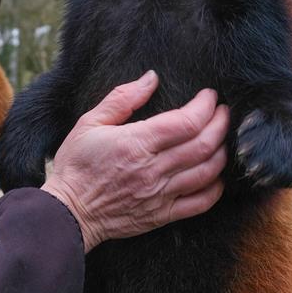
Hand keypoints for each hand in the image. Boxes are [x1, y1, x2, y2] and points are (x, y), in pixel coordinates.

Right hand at [41, 71, 228, 252]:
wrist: (67, 213)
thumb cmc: (75, 165)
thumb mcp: (89, 123)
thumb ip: (122, 98)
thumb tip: (151, 77)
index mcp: (136, 143)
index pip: (186, 122)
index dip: (205, 106)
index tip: (210, 96)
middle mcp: (153, 170)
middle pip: (203, 145)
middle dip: (220, 124)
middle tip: (224, 112)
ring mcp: (160, 195)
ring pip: (206, 172)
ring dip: (221, 153)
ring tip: (222, 139)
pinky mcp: (162, 215)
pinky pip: (200, 203)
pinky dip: (216, 188)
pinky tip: (217, 176)